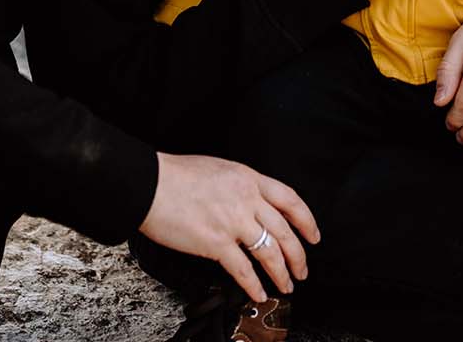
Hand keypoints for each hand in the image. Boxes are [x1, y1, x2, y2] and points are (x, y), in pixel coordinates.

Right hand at [138, 153, 319, 303]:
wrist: (149, 184)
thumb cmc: (175, 175)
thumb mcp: (218, 169)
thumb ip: (239, 186)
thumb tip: (250, 203)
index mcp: (248, 178)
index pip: (290, 200)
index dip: (307, 221)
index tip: (313, 236)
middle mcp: (246, 199)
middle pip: (285, 231)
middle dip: (298, 256)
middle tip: (302, 270)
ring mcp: (232, 221)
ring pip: (270, 252)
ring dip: (282, 273)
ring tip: (286, 285)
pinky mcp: (215, 242)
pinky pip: (243, 269)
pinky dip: (254, 285)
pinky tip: (258, 293)